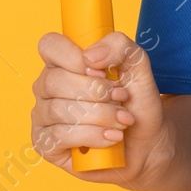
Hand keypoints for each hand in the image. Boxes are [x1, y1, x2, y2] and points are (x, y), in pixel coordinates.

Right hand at [31, 31, 171, 184]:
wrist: (147, 140)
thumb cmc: (136, 101)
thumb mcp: (137, 65)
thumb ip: (119, 46)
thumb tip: (90, 56)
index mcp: (63, 62)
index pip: (50, 46)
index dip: (74, 57)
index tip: (101, 71)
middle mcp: (47, 88)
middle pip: (54, 81)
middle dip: (96, 91)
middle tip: (120, 98)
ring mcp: (43, 116)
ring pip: (59, 109)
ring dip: (100, 115)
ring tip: (122, 120)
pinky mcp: (46, 144)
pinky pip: (60, 136)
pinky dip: (92, 136)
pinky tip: (111, 137)